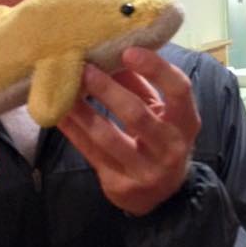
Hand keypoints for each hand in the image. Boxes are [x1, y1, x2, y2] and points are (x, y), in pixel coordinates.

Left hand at [58, 48, 200, 215]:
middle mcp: (171, 148)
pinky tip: (60, 113)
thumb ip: (139, 84)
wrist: (162, 195)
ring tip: (65, 90)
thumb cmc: (160, 139)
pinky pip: (91, 153)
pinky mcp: (120, 185)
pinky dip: (73, 131)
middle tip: (84, 69)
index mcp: (186, 122)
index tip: (128, 51)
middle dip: (107, 90)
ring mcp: (146, 171)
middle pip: (137, 115)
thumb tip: (110, 51)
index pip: (179, 90)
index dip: (156, 68)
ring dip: (82, 111)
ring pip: (108, 137)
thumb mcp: (159, 112)